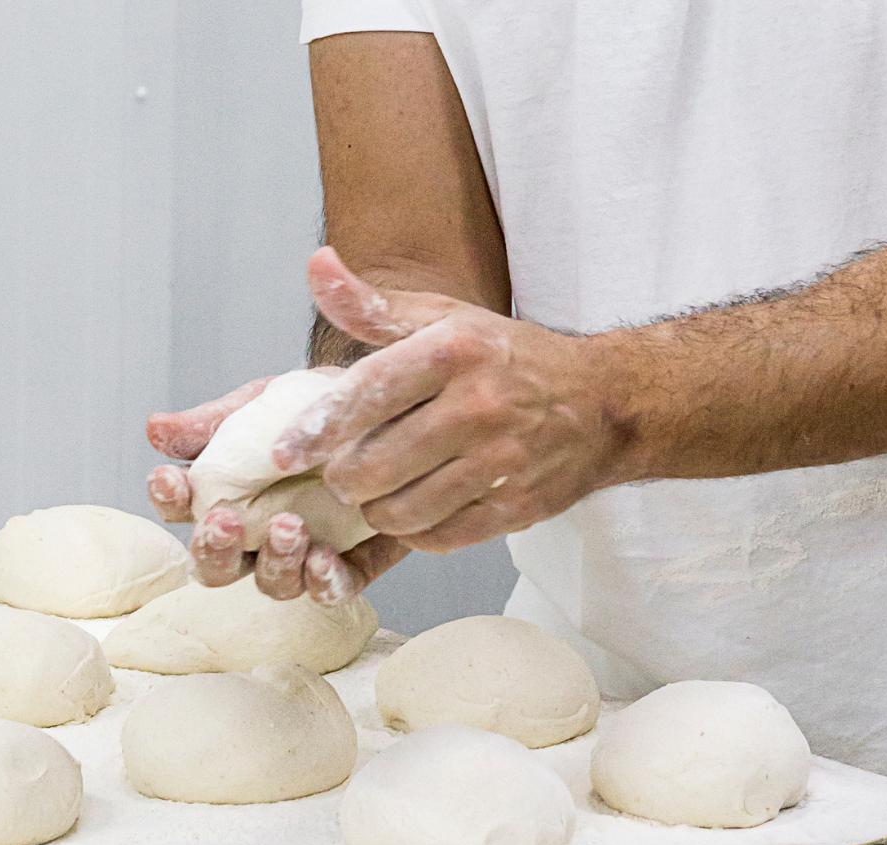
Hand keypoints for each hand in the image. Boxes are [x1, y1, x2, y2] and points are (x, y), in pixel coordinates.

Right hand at [145, 378, 411, 603]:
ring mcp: (302, 557)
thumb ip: (214, 421)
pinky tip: (324, 559)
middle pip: (215, 566)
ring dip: (274, 562)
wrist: (385, 406)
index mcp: (223, 494)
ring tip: (289, 527)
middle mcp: (256, 537)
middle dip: (212, 547)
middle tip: (224, 521)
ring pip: (272, 583)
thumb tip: (155, 430)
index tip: (171, 478)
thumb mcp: (263, 403)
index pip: (180, 506)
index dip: (168, 497)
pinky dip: (324, 582)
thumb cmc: (313, 409)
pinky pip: (332, 590)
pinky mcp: (352, 566)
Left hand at [273, 247, 625, 552]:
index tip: (282, 451)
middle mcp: (479, 405)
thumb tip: (316, 266)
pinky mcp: (517, 507)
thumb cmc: (510, 358)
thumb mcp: (446, 318)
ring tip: (374, 494)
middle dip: (341, 478)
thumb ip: (373, 306)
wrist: (603, 404)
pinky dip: (415, 531)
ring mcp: (502, 460)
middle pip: (374, 465)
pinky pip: (440, 536)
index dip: (315, 428)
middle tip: (339, 474)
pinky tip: (413, 512)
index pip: (366, 393)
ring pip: (401, 509)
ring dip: (374, 509)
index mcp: (455, 350)